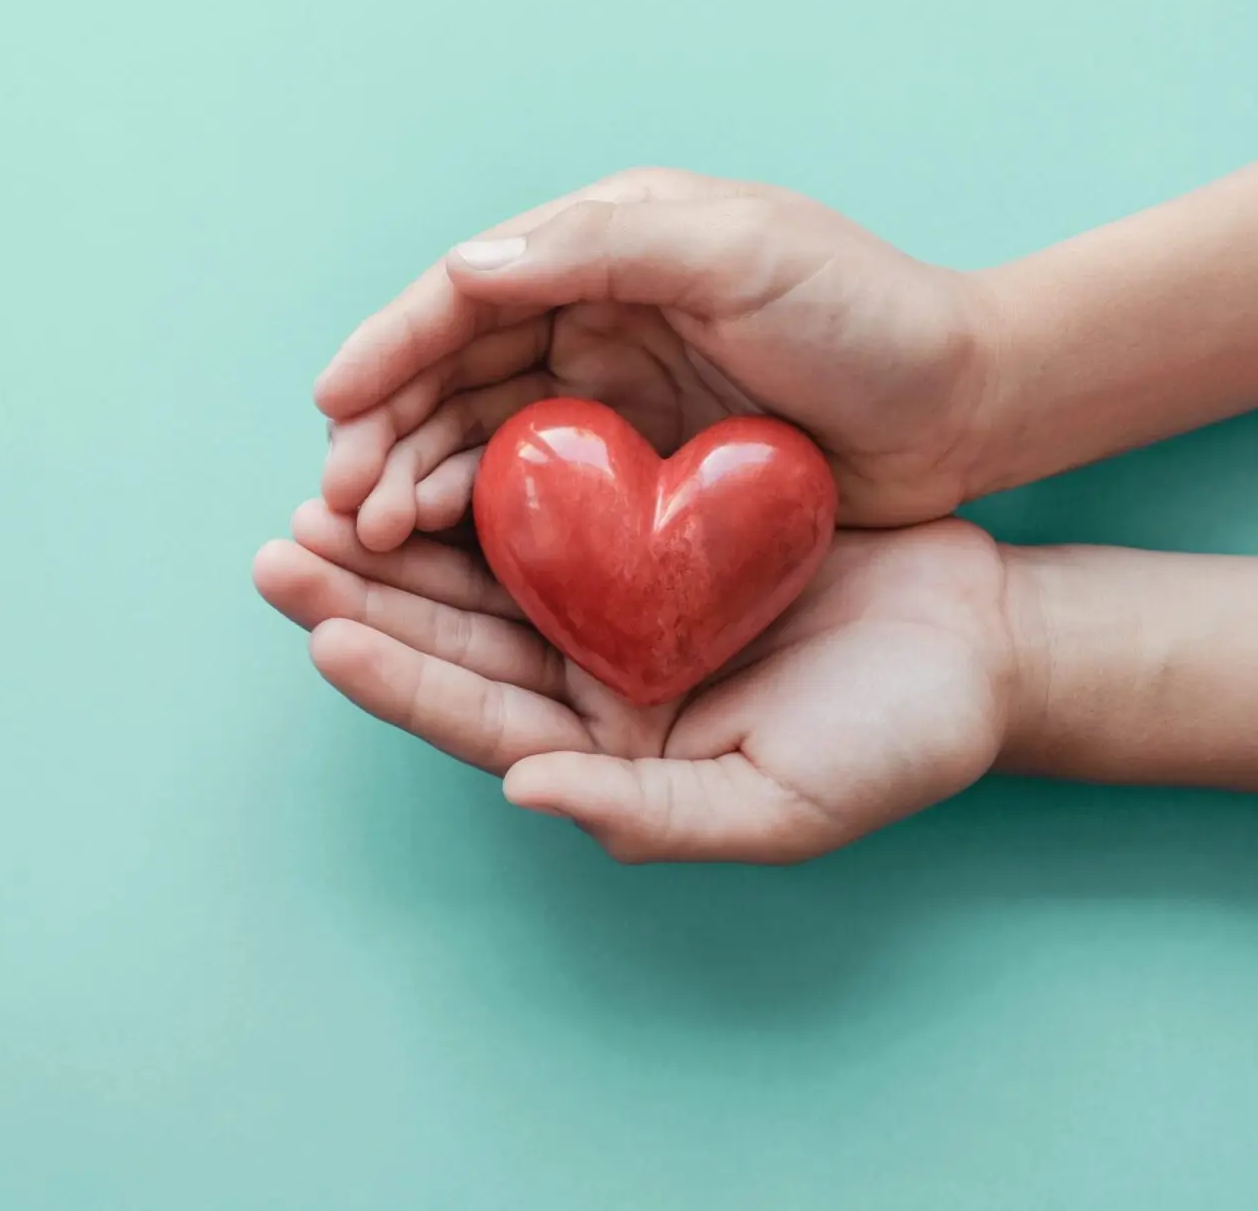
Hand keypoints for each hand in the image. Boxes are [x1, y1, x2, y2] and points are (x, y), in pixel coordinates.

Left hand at [252, 501, 1022, 862]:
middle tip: (278, 550)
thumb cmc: (898, 738)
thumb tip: (524, 792)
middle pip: (452, 641)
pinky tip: (427, 445)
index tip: (323, 632)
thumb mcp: (782, 801)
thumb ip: (652, 811)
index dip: (397, 680)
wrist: (979, 641)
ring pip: (480, 573)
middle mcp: (589, 688)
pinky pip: (545, 511)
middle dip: (360, 597)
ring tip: (318, 498)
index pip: (477, 719)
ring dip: (399, 538)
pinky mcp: (642, 541)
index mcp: (606, 755)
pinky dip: (484, 481)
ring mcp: (611, 612)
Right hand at [314, 168, 1002, 542]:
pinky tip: (436, 552)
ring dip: (412, 482)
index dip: (390, 346)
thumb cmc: (870, 315)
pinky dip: (475, 519)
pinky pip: (530, 494)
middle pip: (452, 373)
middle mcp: (590, 315)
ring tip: (370, 538)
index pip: (467, 293)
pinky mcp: (634, 472)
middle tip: (338, 504)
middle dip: (383, 433)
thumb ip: (606, 247)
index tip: (332, 404)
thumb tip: (464, 269)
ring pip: (477, 438)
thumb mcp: (744, 253)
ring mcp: (609, 397)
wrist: (971, 407)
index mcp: (605, 245)